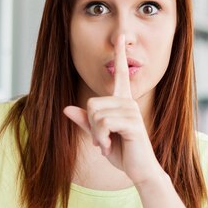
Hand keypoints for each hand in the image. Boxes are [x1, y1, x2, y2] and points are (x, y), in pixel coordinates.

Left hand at [64, 35, 161, 184]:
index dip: (120, 55)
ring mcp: (132, 111)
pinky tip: (110, 146)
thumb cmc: (122, 152)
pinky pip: (102, 123)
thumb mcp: (98, 136)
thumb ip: (85, 122)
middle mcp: (128, 102)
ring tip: (108, 143)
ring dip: (96, 134)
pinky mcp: (132, 123)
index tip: (122, 36)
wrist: (140, 171)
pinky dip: (100, 138)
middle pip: (92, 103)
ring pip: (95, 114)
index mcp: (122, 102)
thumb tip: (67, 109)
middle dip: (91, 125)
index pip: (121, 74)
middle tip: (103, 139)